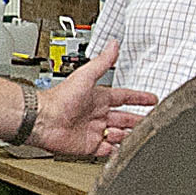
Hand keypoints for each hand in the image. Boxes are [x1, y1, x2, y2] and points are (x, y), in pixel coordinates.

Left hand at [27, 38, 160, 160]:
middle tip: (151, 121)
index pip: (124, 97)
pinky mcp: (88, 146)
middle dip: (137, 120)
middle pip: (124, 118)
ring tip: (138, 136)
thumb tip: (113, 44)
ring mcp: (93, 131)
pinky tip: (123, 149)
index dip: (138, 98)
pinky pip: (106, 150)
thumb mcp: (85, 76)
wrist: (43, 120)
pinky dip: (116, 150)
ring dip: (128, 135)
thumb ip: (102, 62)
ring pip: (118, 134)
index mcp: (98, 98)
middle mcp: (97, 114)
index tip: (151, 99)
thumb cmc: (59, 98)